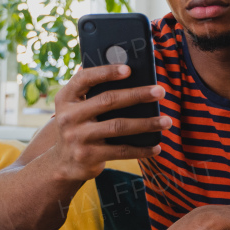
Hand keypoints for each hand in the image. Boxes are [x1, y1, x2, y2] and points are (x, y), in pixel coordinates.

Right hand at [50, 63, 170, 181]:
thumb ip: (92, 90)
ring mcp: (77, 137)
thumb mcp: (76, 107)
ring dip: (146, 123)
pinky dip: (141, 150)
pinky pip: (121, 151)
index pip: (84, 79)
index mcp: (66, 98)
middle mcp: (68, 117)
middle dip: (137, 95)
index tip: (129, 69)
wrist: (62, 163)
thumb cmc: (78, 127)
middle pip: (108, 101)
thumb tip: (122, 66)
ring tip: (167, 121)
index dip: (106, 72)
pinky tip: (156, 147)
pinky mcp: (88, 156)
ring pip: (118, 126)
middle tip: (160, 92)